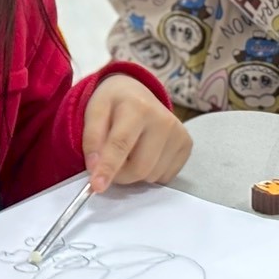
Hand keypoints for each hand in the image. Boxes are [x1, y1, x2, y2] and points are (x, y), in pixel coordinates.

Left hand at [82, 75, 191, 192]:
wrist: (136, 92)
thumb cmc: (113, 103)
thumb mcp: (94, 111)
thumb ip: (91, 139)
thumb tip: (95, 169)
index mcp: (138, 107)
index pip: (121, 144)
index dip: (108, 168)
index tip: (97, 186)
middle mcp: (164, 120)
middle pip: (139, 167)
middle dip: (119, 174)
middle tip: (108, 163)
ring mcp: (179, 133)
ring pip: (152, 176)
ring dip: (134, 173)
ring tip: (128, 152)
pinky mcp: (186, 145)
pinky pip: (164, 177)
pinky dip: (149, 172)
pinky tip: (144, 153)